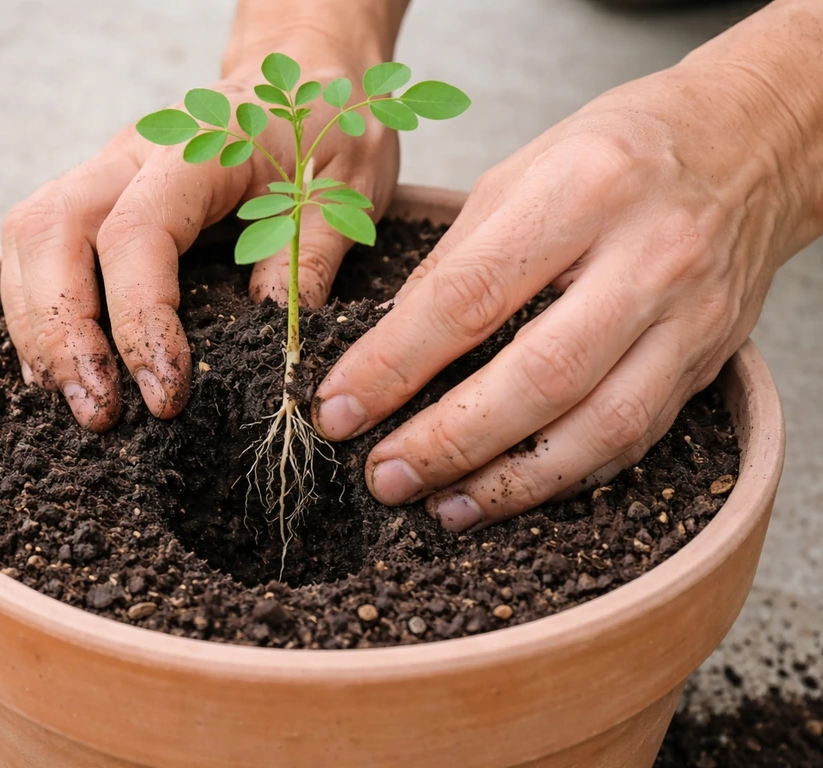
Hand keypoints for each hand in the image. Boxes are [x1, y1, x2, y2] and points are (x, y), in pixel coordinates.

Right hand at [0, 48, 397, 429]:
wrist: (302, 81)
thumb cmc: (325, 134)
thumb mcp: (345, 195)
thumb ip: (311, 259)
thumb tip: (275, 335)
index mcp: (194, 150)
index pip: (135, 234)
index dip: (139, 320)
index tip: (166, 392)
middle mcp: (130, 154)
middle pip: (51, 233)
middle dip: (63, 332)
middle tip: (99, 411)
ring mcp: (105, 171)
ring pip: (30, 238)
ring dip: (37, 325)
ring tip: (71, 398)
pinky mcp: (99, 195)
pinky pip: (40, 247)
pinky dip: (37, 306)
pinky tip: (58, 361)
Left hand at [313, 54, 821, 530]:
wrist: (748, 143)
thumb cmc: (618, 149)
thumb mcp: (521, 171)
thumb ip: (458, 260)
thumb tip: (391, 350)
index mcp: (582, 189)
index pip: (467, 296)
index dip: (393, 364)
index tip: (339, 410)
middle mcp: (647, 256)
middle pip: (538, 375)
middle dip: (448, 440)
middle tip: (384, 475)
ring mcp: (689, 316)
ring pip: (598, 426)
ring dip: (510, 482)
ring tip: (441, 507)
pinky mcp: (708, 360)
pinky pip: (635, 439)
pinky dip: (566, 477)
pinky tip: (511, 493)